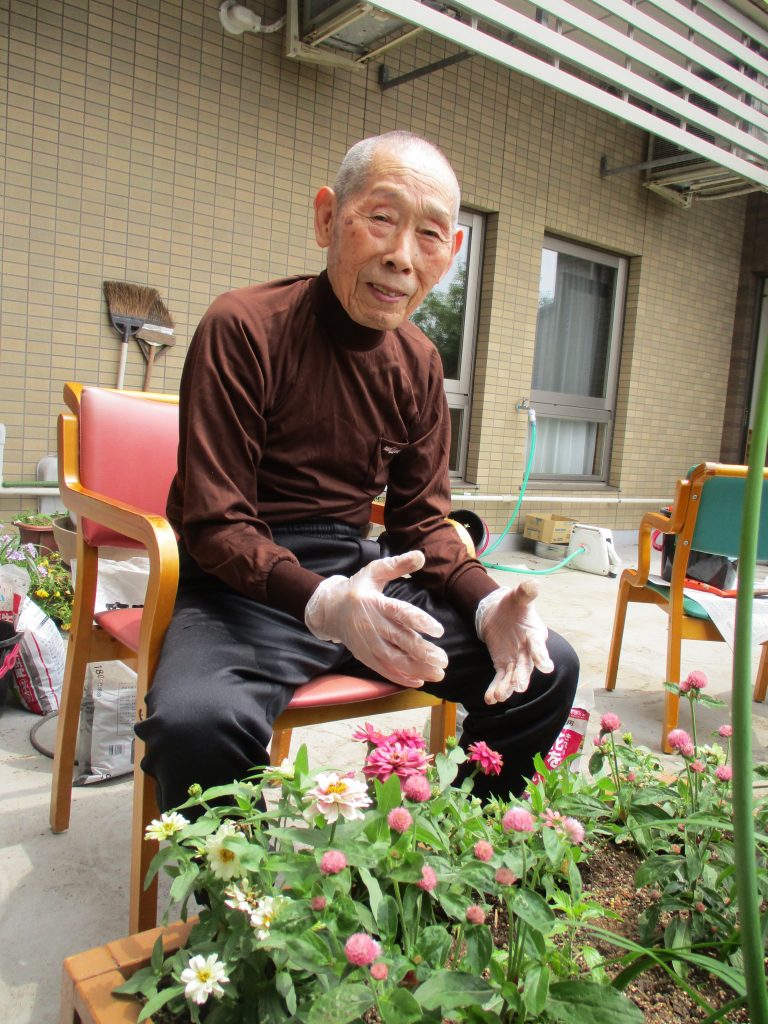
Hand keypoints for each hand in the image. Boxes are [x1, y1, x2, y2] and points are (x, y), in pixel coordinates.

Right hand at [304, 550, 447, 687]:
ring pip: (394, 660)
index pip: (400, 613)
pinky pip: (384, 670)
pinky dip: (401, 677)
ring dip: (417, 668)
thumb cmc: (358, 589)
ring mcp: (368, 644)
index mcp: (375, 604)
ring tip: (438, 673)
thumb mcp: (375, 571)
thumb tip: (421, 556)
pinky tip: (419, 681)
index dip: (419, 622)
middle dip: (423, 652)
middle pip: (400, 641)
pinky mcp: (366, 656)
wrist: (331, 610)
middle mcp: (372, 626)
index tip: (439, 631)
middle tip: (444, 659)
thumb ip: (398, 565)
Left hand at [475, 582, 553, 703]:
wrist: (498, 613)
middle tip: (520, 687)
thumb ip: (525, 592)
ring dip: (507, 687)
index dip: (542, 656)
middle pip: (527, 666)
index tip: (546, 667)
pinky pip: (500, 678)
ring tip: (500, 696)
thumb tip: (533, 584)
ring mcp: (516, 660)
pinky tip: (490, 698)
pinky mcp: (503, 664)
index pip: (539, 646)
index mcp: (535, 634)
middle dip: (523, 677)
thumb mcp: (517, 596)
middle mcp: (528, 651)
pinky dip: (495, 688)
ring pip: (513, 676)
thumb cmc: (513, 605)